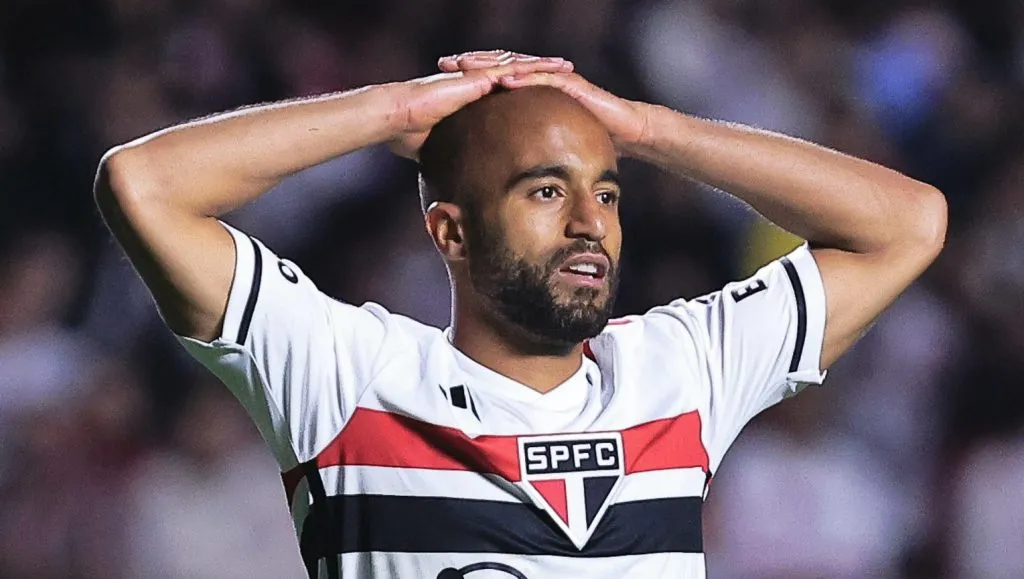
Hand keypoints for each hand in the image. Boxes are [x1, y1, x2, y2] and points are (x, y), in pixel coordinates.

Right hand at [389, 53, 572, 158]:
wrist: (397, 120)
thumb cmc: (408, 135)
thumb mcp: (439, 148)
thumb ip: (451, 159)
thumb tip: (452, 182)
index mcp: (469, 97)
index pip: (502, 91)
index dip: (522, 90)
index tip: (542, 96)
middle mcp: (475, 82)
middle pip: (514, 74)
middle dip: (539, 74)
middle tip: (563, 75)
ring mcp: (477, 77)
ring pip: (518, 66)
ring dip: (544, 66)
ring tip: (566, 67)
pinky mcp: (477, 77)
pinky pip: (512, 69)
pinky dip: (535, 68)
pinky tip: (553, 68)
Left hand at [440, 53, 650, 153]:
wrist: (626, 132)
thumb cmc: (589, 139)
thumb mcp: (547, 144)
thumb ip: (525, 148)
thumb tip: (500, 169)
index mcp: (531, 91)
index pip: (493, 79)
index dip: (468, 77)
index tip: (441, 80)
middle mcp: (540, 79)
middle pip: (499, 66)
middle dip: (472, 63)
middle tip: (444, 64)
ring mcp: (555, 78)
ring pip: (516, 66)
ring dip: (490, 64)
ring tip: (466, 65)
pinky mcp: (570, 82)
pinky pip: (542, 77)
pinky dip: (522, 76)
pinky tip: (502, 78)